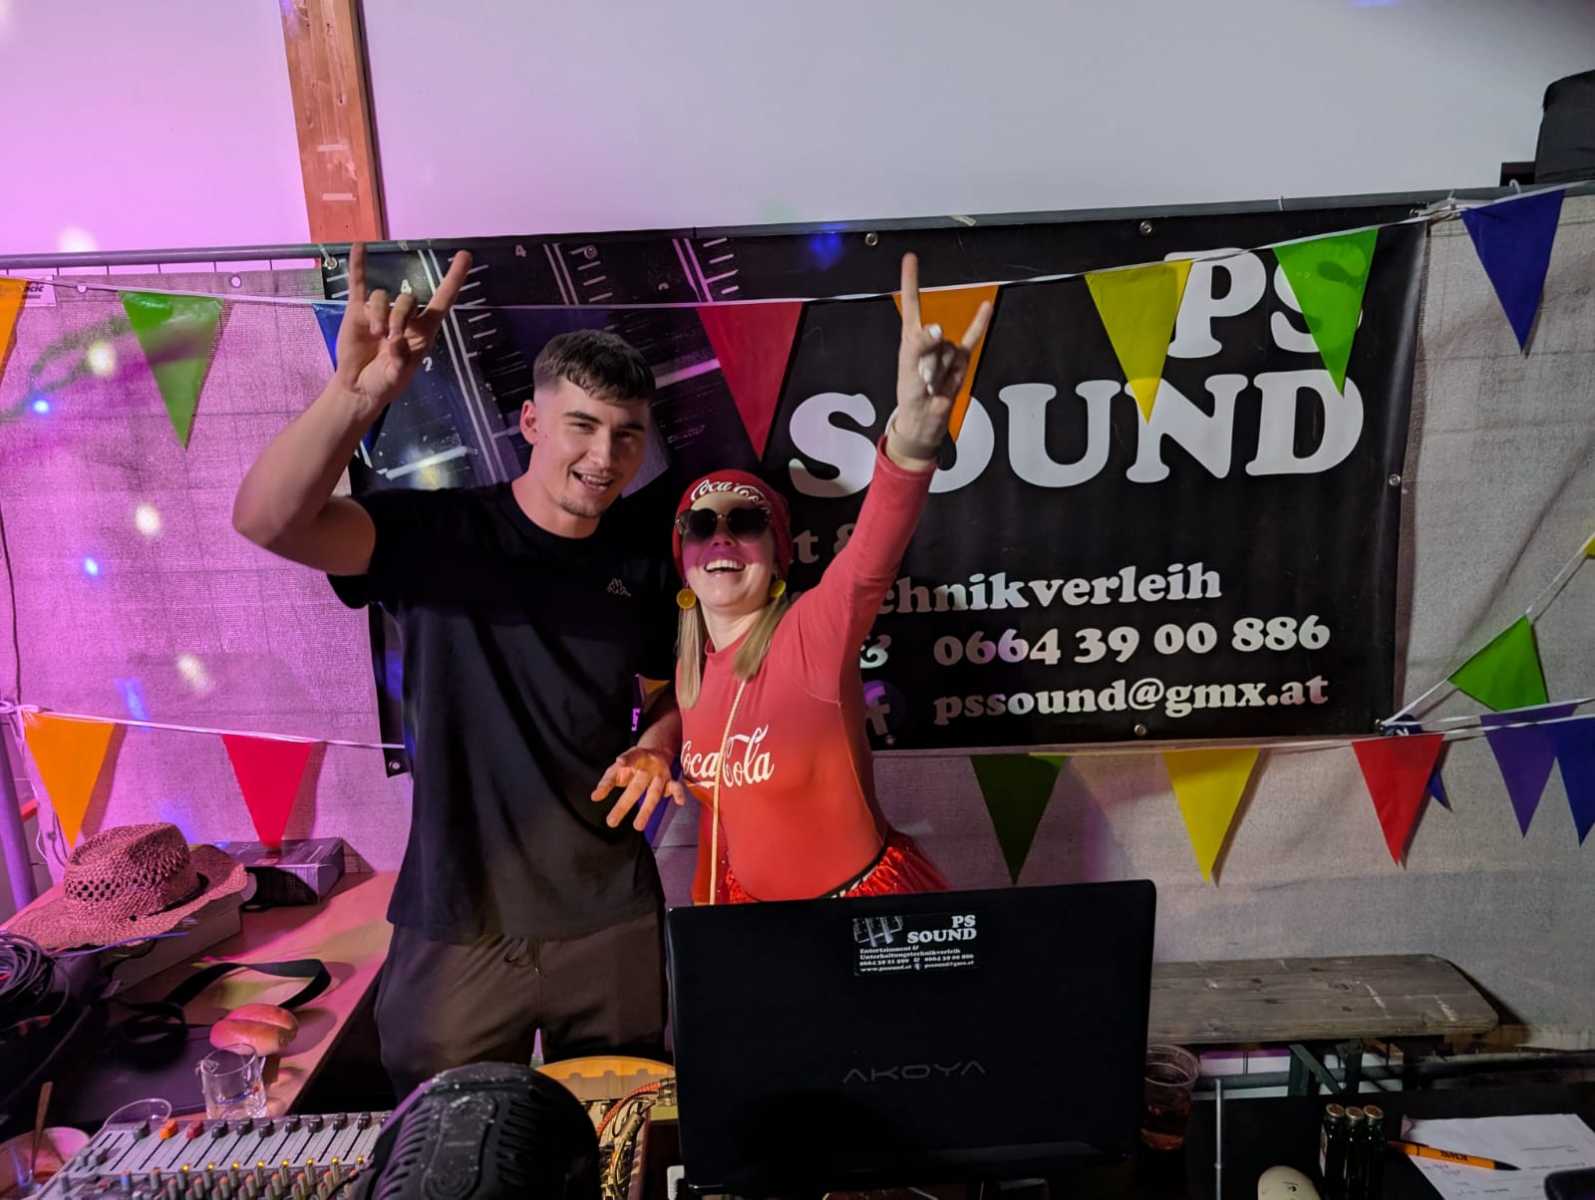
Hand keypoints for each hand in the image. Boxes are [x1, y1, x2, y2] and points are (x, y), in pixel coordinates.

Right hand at [333, 243, 472, 415]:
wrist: (358, 388)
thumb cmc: (385, 383)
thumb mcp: (398, 376)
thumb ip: (401, 360)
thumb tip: (396, 339)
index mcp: (423, 330)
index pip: (442, 299)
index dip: (453, 278)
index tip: (465, 256)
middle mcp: (404, 317)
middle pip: (407, 299)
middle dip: (399, 316)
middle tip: (389, 337)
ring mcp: (380, 312)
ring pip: (382, 296)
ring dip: (379, 313)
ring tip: (376, 334)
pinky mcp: (357, 313)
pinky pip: (359, 285)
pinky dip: (358, 266)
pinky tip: (359, 247)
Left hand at [591, 747, 686, 831]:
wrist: (658, 750)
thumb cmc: (633, 763)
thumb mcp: (618, 768)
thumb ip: (607, 782)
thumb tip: (594, 797)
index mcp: (636, 757)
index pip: (631, 758)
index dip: (627, 760)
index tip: (620, 763)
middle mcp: (650, 766)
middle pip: (637, 786)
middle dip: (624, 805)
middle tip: (611, 822)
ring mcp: (661, 774)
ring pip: (654, 793)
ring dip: (646, 810)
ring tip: (637, 827)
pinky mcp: (670, 781)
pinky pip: (676, 787)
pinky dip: (679, 794)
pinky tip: (680, 802)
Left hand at [889, 252, 992, 464]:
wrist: (926, 418)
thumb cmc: (910, 393)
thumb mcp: (908, 369)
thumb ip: (919, 346)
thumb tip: (938, 328)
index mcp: (911, 336)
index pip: (912, 302)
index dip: (911, 280)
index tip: (911, 258)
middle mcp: (930, 337)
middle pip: (935, 336)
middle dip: (929, 360)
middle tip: (922, 380)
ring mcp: (947, 347)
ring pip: (950, 349)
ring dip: (942, 369)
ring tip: (934, 384)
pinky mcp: (962, 358)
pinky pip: (972, 338)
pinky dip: (979, 324)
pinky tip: (986, 308)